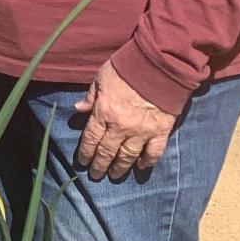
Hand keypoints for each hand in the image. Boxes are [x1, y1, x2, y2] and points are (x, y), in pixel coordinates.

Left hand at [74, 61, 176, 180]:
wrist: (159, 65)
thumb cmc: (127, 68)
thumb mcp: (101, 78)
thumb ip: (91, 96)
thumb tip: (78, 109)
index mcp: (104, 113)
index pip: (91, 139)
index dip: (86, 153)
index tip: (82, 162)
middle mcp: (121, 126)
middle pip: (107, 151)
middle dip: (100, 165)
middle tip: (96, 175)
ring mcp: (142, 131)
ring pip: (128, 156)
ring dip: (120, 168)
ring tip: (115, 175)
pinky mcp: (161, 131)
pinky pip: (154, 152)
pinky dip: (147, 161)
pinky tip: (141, 167)